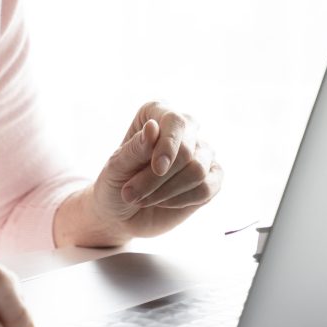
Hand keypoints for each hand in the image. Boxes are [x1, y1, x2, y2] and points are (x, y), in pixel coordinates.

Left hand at [87, 101, 222, 239]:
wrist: (122, 214)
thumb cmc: (116, 183)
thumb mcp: (116, 166)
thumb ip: (136, 148)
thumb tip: (153, 127)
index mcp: (157, 112)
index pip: (174, 121)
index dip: (168, 145)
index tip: (157, 168)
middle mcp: (184, 127)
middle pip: (187, 150)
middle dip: (158, 179)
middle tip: (131, 195)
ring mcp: (201, 151)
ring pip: (197, 170)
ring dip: (167, 191)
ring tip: (141, 200)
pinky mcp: (211, 176)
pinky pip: (207, 188)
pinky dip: (182, 200)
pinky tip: (163, 203)